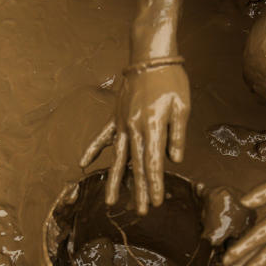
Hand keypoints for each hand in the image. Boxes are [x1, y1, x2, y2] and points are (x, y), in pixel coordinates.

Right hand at [80, 64, 189, 214]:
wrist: (150, 54)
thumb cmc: (171, 79)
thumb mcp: (182, 106)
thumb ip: (177, 135)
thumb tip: (175, 160)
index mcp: (152, 127)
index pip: (153, 162)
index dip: (154, 184)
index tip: (155, 202)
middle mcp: (133, 128)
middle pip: (135, 165)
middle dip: (138, 190)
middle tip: (141, 211)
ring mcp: (121, 123)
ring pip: (117, 157)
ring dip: (114, 181)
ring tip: (110, 202)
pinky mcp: (116, 116)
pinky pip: (102, 136)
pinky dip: (93, 150)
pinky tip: (84, 164)